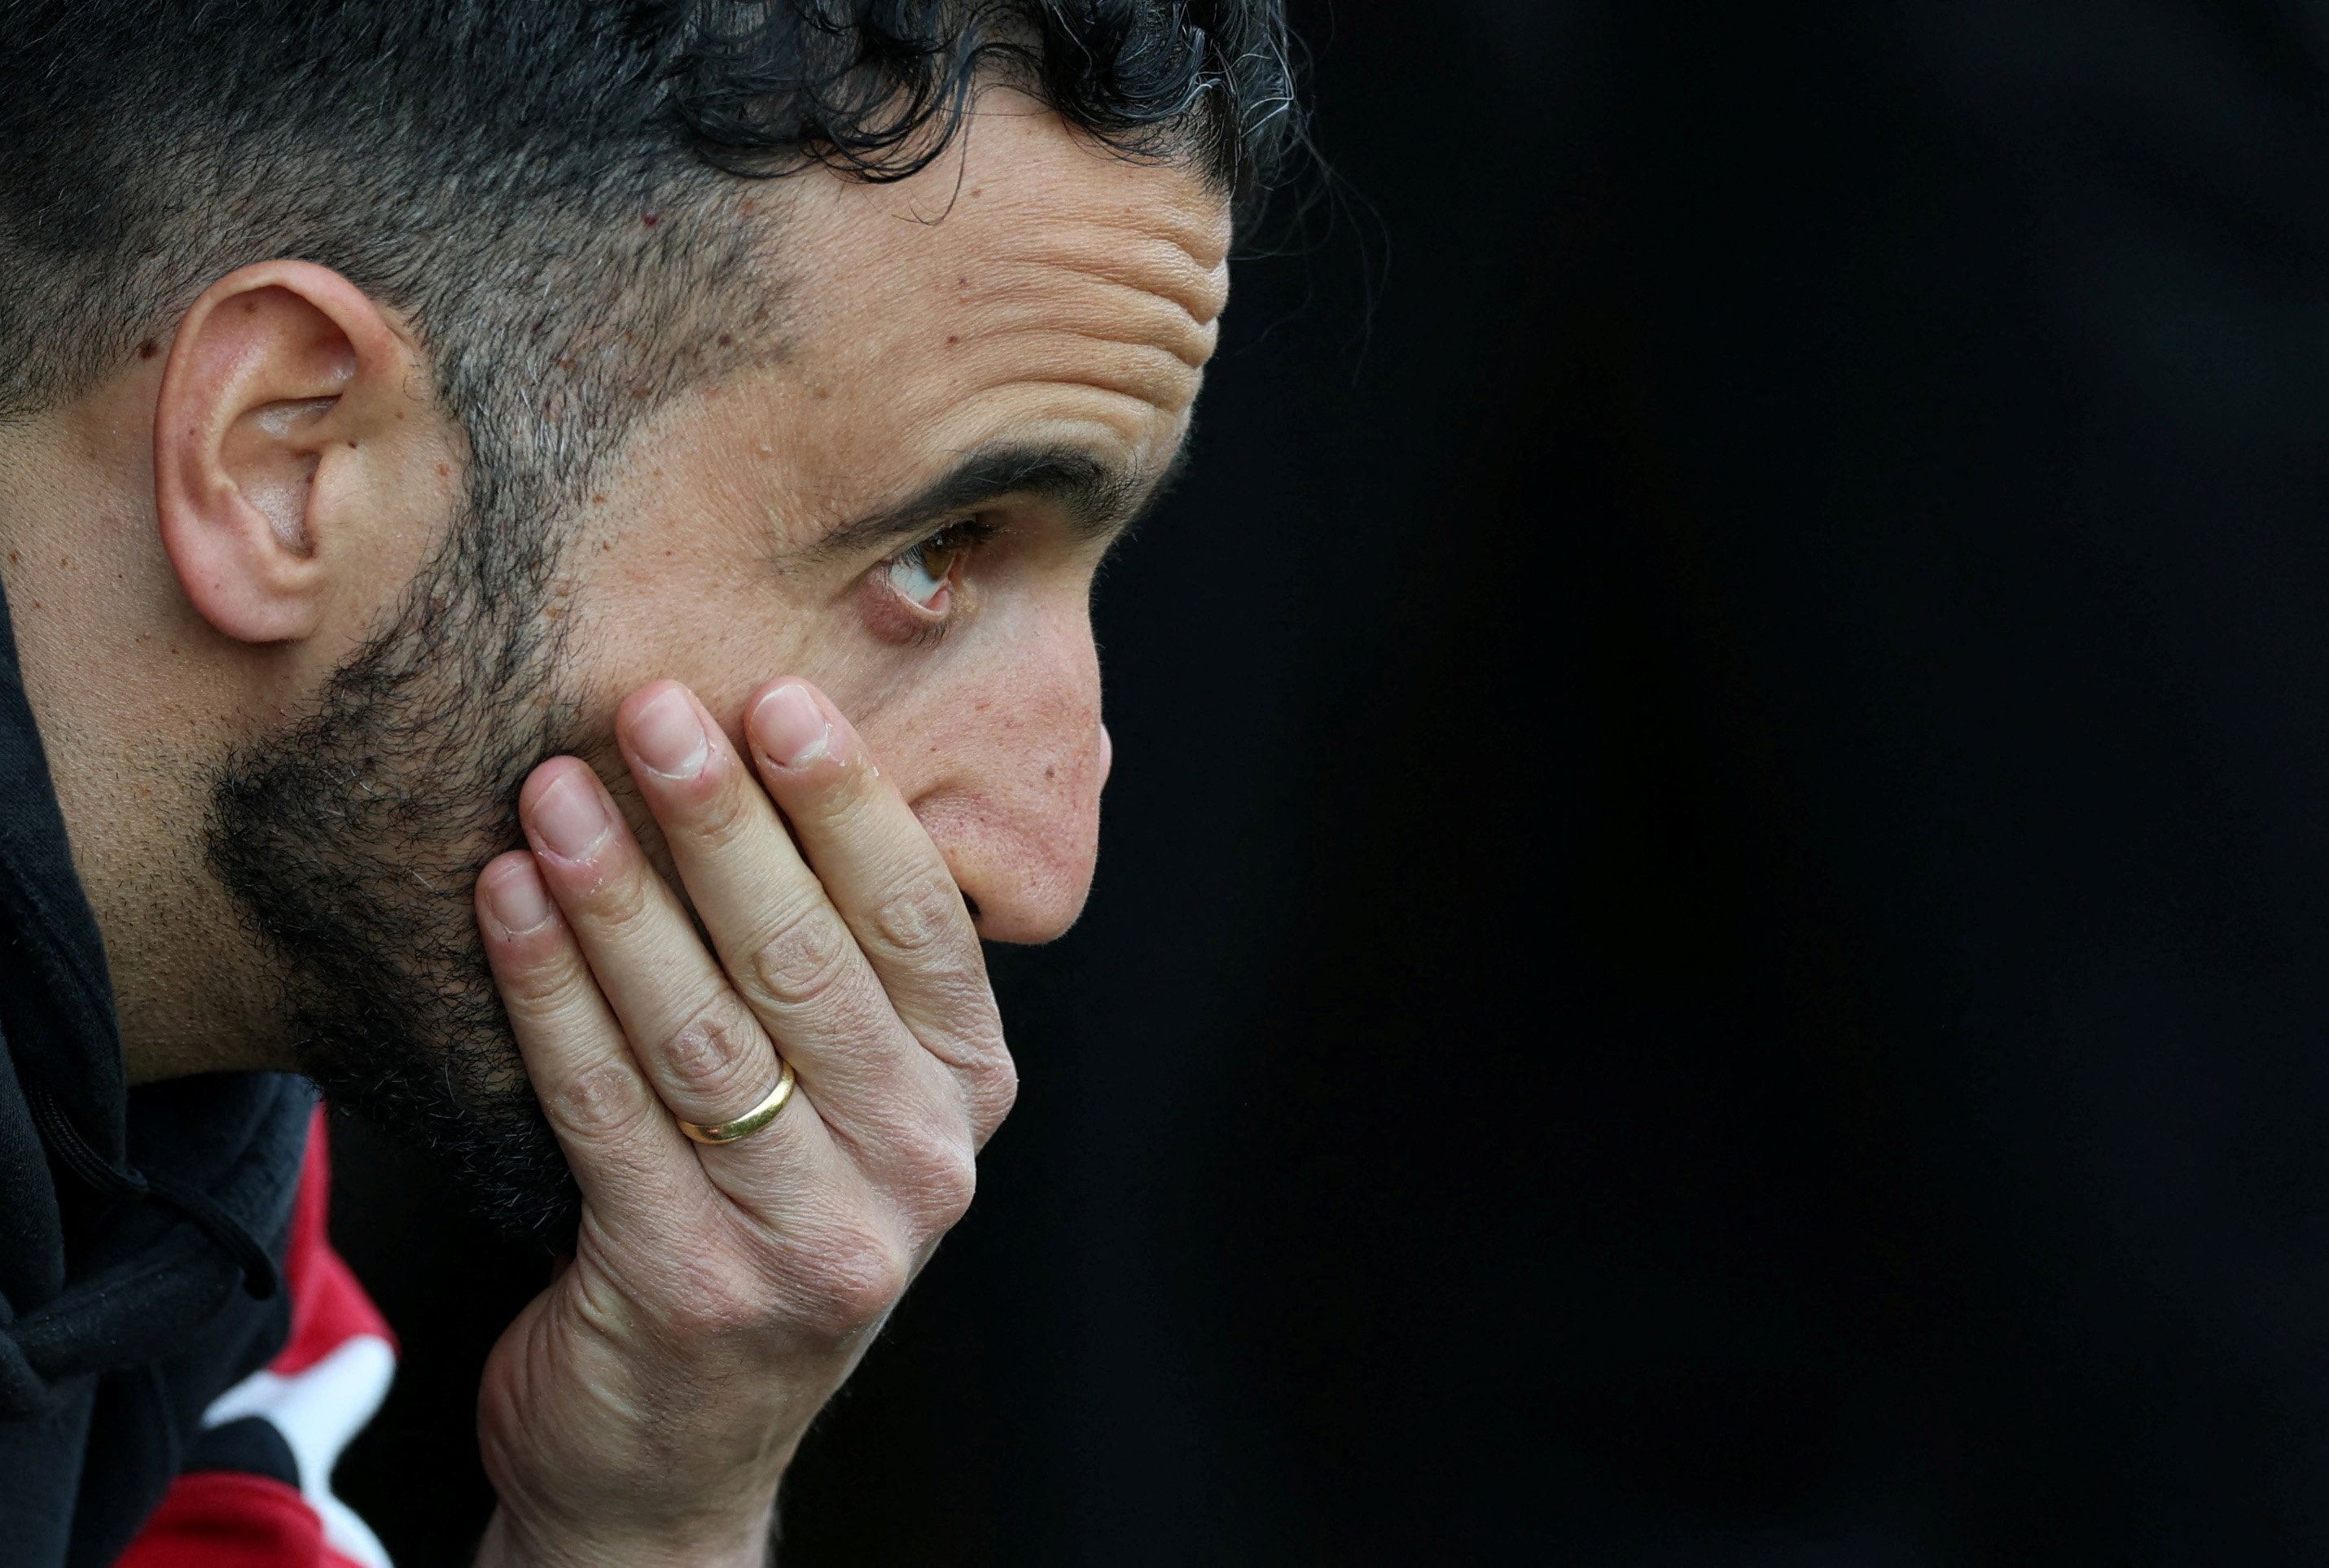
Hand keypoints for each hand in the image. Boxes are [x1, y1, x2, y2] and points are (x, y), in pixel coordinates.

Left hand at [465, 678, 1014, 1567]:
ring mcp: (815, 1239)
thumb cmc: (758, 1222)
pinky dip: (549, 995)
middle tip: (649, 710)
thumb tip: (779, 755)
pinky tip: (504, 905)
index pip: (918, 923)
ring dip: (618, 897)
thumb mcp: (848, 1105)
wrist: (676, 1453)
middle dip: (722, 824)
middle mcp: (917, 1165)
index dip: (847, 804)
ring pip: (703, 1032)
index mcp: (966, 1093)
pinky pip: (606, 1111)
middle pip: (808, 962)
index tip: (775, 697)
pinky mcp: (693, 1286)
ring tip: (553, 792)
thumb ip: (842, 971)